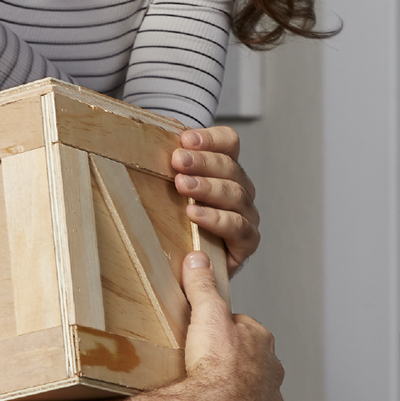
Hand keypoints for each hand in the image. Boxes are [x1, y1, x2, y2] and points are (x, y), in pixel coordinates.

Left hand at [170, 126, 258, 276]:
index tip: (185, 139)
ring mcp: (246, 215)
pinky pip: (237, 226)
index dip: (210, 138)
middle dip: (202, 161)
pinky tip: (194, 214)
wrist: (190, 269)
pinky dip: (215, 219)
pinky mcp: (246, 242)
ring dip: (207, 187)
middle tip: (178, 161)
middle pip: (230, 166)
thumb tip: (153, 130)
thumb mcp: (169, 189)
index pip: (229, 143)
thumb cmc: (178, 223)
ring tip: (182, 185)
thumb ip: (169, 162)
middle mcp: (240, 189)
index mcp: (226, 169)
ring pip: (234, 194)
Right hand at [174, 251, 283, 400]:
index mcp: (261, 340)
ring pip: (253, 386)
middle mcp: (271, 369)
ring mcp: (267, 398)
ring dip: (237, 385)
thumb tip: (198, 260)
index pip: (244, 325)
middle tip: (208, 359)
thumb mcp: (206, 314)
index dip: (224, 326)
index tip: (209, 330)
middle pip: (251, 357)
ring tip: (211, 385)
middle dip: (234, 357)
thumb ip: (203, 286)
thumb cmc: (216, 366)